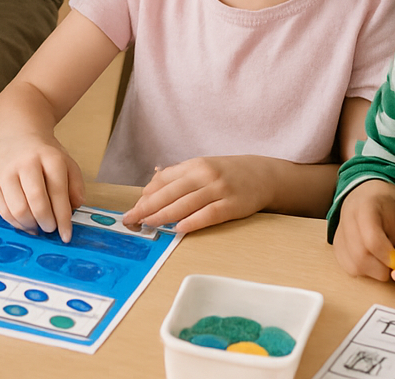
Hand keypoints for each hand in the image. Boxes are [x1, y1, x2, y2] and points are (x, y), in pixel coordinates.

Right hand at [0, 132, 84, 240]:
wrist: (14, 136)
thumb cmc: (43, 155)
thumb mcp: (66, 162)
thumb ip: (75, 185)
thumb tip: (75, 207)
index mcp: (49, 157)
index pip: (58, 192)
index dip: (63, 218)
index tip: (67, 235)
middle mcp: (25, 163)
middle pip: (36, 202)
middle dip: (47, 223)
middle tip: (51, 229)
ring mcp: (6, 172)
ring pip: (18, 210)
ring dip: (31, 225)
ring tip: (38, 227)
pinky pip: (3, 212)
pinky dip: (16, 223)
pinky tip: (26, 223)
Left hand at [122, 156, 276, 234]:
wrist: (263, 174)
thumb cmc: (226, 174)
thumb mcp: (201, 169)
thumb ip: (176, 178)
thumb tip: (148, 190)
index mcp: (194, 165)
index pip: (163, 180)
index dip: (146, 196)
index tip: (132, 208)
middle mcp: (204, 174)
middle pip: (170, 192)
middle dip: (148, 206)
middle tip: (131, 219)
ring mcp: (219, 189)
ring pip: (186, 203)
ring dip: (164, 215)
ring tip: (148, 224)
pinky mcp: (233, 205)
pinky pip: (209, 214)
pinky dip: (193, 222)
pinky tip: (179, 228)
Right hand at [333, 178, 394, 280]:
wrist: (368, 192)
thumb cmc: (390, 204)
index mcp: (366, 206)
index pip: (372, 239)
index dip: (388, 256)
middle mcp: (346, 219)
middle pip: (360, 256)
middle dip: (382, 268)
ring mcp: (339, 232)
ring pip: (353, 265)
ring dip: (373, 271)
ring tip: (384, 259)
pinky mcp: (336, 244)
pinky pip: (348, 266)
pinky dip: (363, 270)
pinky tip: (373, 260)